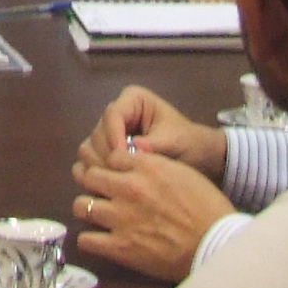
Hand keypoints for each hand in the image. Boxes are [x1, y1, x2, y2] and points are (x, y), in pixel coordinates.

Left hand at [71, 147, 235, 282]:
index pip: (111, 156)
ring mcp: (121, 217)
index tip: (116, 175)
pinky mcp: (119, 247)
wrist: (216, 243)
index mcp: (147, 166)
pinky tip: (101, 240)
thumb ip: (156, 166)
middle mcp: (129, 187)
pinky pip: (85, 240)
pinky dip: (90, 240)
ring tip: (98, 217)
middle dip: (95, 184)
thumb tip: (138, 164)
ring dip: (89, 210)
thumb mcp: (184, 173)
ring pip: (81, 205)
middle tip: (103, 194)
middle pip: (90, 176)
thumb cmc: (207, 208)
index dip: (112, 166)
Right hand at [74, 84, 224, 183]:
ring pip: (90, 147)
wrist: (197, 158)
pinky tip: (110, 187)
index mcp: (133, 100)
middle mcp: (117, 114)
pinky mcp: (107, 152)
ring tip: (116, 182)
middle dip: (106, 153)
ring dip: (99, 165)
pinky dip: (97, 173)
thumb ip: (154, 144)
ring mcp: (109, 134)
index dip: (114, 136)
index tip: (122, 157)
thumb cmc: (188, 142)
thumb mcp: (174, 141)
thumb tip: (132, 148)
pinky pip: (92, 161)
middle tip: (117, 175)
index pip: (112, 114)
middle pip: (97, 132)